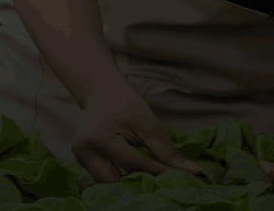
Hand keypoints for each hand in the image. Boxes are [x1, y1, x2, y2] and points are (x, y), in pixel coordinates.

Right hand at [68, 85, 202, 184]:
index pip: (133, 163)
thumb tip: (193, 171)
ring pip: (107, 181)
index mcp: (98, 138)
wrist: (101, 90)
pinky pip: (103, 175)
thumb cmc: (126, 102)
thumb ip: (167, 150)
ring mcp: (79, 157)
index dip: (157, 173)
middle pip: (114, 180)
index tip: (180, 178)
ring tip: (151, 178)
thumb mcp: (148, 123)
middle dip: (138, 183)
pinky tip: (137, 174)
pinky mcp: (82, 160)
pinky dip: (120, 176)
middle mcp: (83, 151)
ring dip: (128, 182)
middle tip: (164, 183)